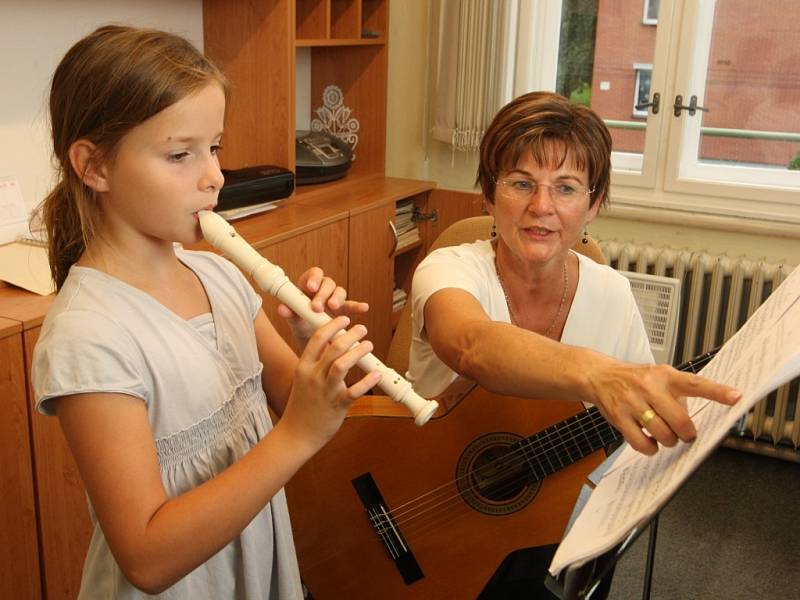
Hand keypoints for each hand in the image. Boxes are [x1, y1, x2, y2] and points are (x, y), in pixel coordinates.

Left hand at [277, 267, 368, 344]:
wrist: (310, 337)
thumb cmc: (300, 323)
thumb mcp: (294, 319)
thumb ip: (289, 313)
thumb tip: (282, 309)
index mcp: (309, 285)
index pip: (314, 274)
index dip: (314, 278)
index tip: (311, 288)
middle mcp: (323, 289)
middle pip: (327, 283)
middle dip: (323, 293)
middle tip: (317, 306)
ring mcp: (335, 298)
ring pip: (340, 291)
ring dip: (337, 298)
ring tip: (333, 306)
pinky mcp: (344, 309)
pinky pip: (351, 305)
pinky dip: (358, 306)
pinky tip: (364, 308)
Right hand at [279, 316, 381, 451]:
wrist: (296, 433)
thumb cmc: (302, 405)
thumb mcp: (303, 379)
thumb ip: (315, 363)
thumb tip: (331, 345)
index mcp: (304, 367)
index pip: (317, 338)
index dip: (332, 325)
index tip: (344, 318)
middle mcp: (313, 376)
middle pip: (333, 347)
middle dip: (350, 334)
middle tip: (362, 329)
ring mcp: (325, 391)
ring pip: (342, 365)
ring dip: (358, 352)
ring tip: (369, 345)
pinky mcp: (337, 405)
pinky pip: (354, 391)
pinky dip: (367, 382)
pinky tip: (376, 374)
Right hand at [585, 358, 740, 454]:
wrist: (599, 375)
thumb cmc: (634, 379)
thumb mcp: (658, 376)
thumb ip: (677, 394)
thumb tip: (691, 421)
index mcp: (665, 376)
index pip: (696, 384)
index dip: (718, 392)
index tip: (736, 397)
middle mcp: (649, 387)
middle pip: (680, 421)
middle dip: (687, 434)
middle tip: (685, 434)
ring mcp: (633, 403)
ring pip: (663, 435)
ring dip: (669, 441)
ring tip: (665, 435)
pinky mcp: (619, 417)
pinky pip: (642, 444)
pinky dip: (651, 448)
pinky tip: (649, 441)